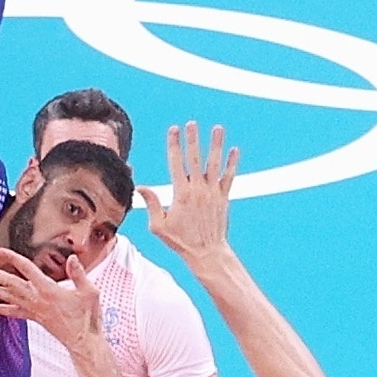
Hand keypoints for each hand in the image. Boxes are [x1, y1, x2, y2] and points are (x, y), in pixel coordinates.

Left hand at [0, 244, 101, 348]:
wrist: (83, 341)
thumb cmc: (87, 317)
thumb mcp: (89, 292)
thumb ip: (79, 274)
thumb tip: (72, 258)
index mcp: (48, 289)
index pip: (26, 269)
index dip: (12, 258)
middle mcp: (37, 299)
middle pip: (10, 284)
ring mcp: (34, 310)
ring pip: (8, 298)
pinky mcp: (34, 318)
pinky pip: (13, 312)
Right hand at [141, 120, 236, 263]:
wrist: (206, 252)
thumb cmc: (181, 241)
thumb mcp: (159, 226)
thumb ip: (152, 204)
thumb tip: (141, 188)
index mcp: (181, 194)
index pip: (176, 163)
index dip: (174, 145)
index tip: (173, 130)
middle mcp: (198, 190)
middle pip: (195, 158)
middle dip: (192, 139)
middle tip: (191, 123)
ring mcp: (212, 192)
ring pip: (214, 163)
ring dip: (216, 144)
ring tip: (217, 128)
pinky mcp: (224, 197)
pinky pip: (229, 176)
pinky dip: (232, 163)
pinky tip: (235, 150)